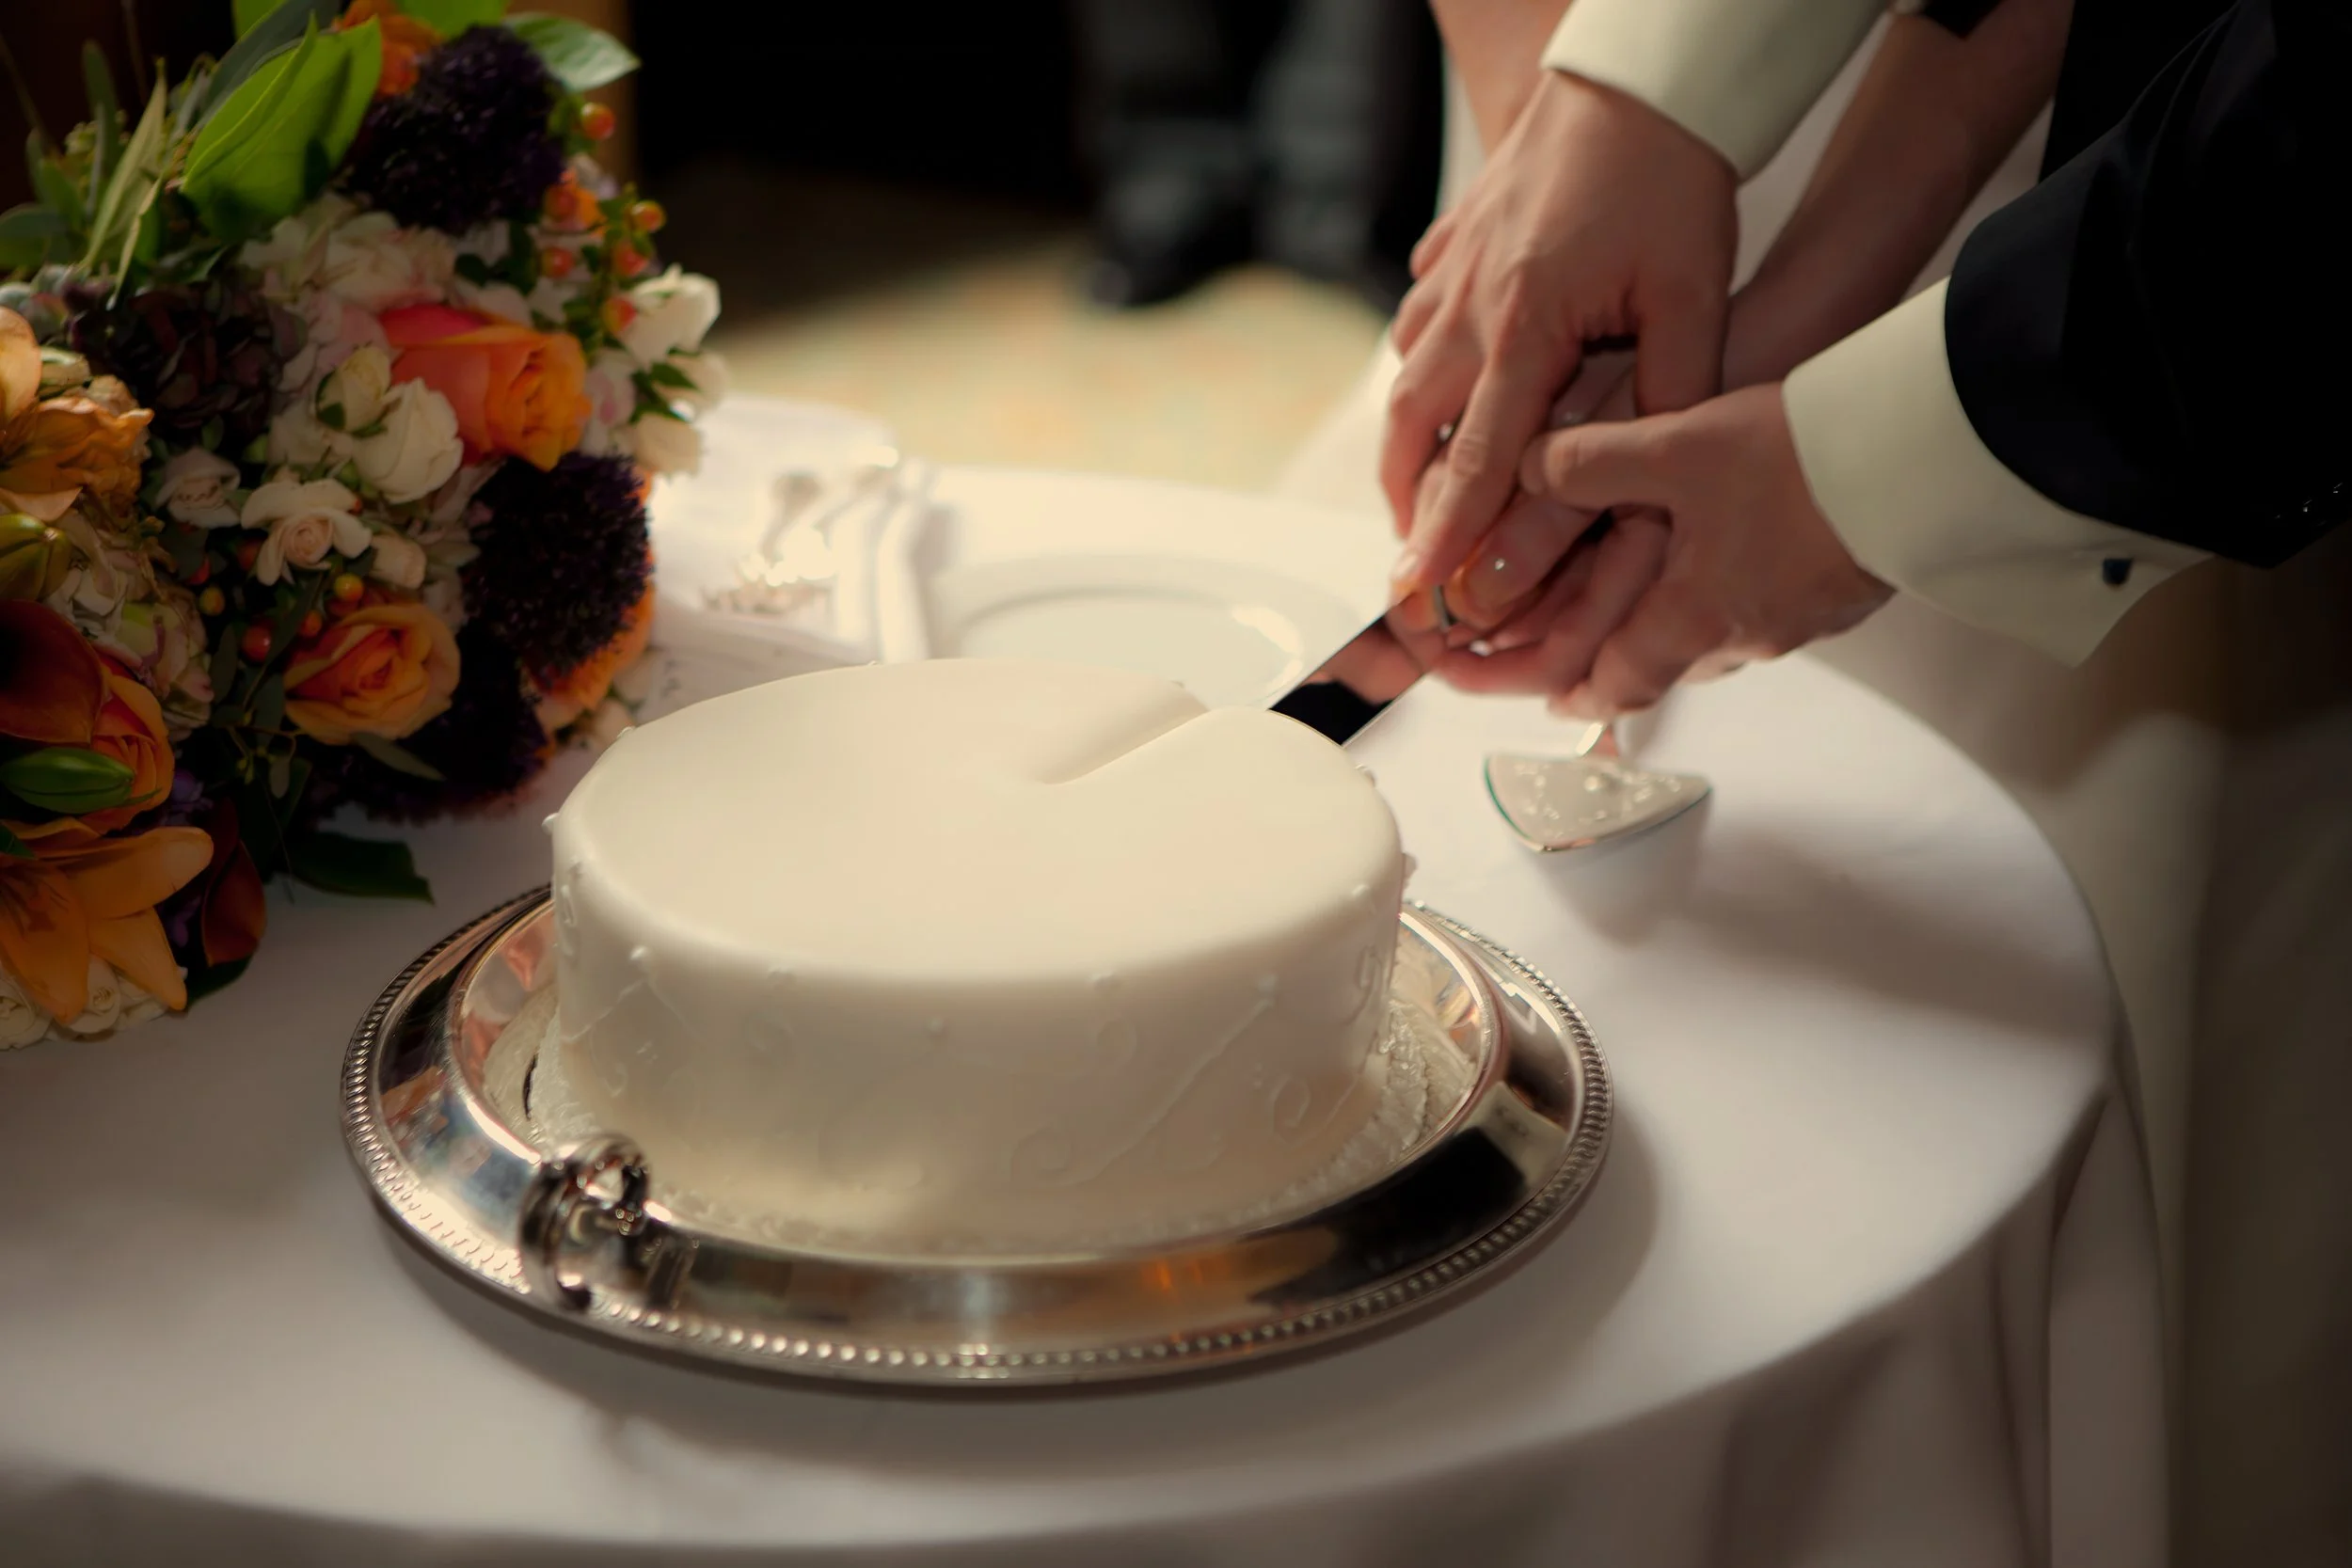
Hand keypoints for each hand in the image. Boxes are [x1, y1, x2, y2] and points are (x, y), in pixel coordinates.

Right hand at [1381, 71, 1735, 594]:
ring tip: (1424, 487)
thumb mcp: (1691, 298)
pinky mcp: (1452, 242)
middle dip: (1406, 500)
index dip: (1446, 533)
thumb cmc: (1670, 178)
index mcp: (1526, 326)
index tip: (1420, 587)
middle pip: (1409, 428)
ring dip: (1408, 440)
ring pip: (1403, 376)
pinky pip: (1417, 318)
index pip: (1475, 458)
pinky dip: (1420, 365)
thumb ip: (1669, 394)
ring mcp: (1451, 272)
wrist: (1638, 79)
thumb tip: (1651, 479)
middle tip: (1416, 554)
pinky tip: (1441, 381)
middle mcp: (1471, 305)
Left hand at [1441, 384, 1892, 717]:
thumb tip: (1530, 469)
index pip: (1617, 684)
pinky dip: (1733, 595)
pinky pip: (1769, 608)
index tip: (1546, 698)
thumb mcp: (1674, 447)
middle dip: (1622, 662)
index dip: (1573, 693)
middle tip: (1589, 650)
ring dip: (1681, 626)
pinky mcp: (1844, 591)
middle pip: (1668, 669)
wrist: (1925, 453)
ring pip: (1720, 639)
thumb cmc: (1800, 458)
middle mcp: (1749, 635)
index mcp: (1695, 618)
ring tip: (1656, 597)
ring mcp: (1803, 618)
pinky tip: (1734, 556)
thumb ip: (1592, 462)